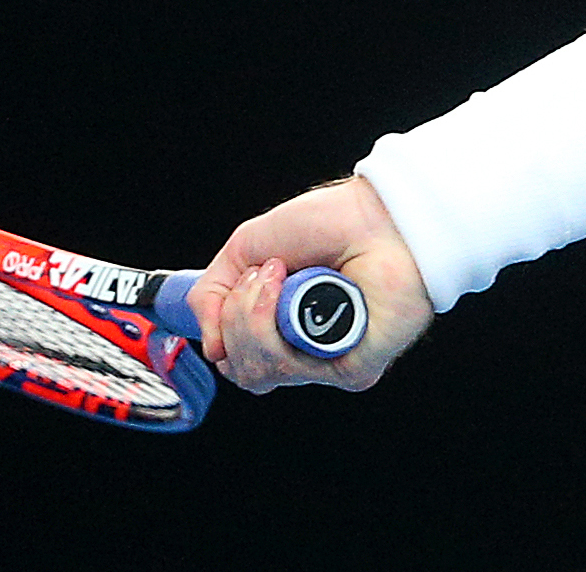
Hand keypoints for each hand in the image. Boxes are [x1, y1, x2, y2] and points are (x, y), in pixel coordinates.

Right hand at [188, 174, 432, 394]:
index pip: (236, 362)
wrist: (377, 213)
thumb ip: (211, 296)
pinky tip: (297, 293)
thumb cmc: (327, 223)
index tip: (242, 282)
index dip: (225, 330)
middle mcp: (304, 351)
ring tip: (279, 275)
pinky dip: (277, 327)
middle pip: (243, 371)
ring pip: (261, 373)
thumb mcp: (246, 249)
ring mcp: (328, 363)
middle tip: (265, 273)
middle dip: (237, 318)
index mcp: (283, 328)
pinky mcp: (354, 370)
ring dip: (253, 318)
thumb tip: (209, 348)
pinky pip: (294, 370)